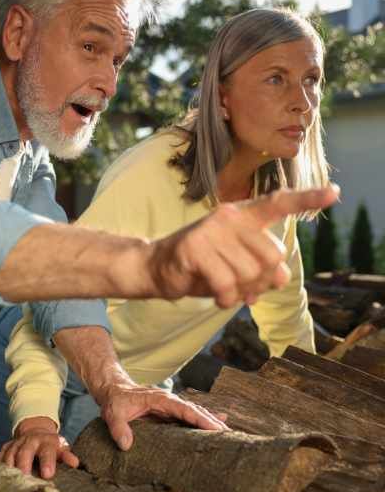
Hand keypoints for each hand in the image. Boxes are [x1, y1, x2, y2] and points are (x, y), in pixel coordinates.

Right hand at [0, 416, 78, 478]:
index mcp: (46, 442)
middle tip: (24, 479)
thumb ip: (67, 456)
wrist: (36, 431)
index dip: (47, 463)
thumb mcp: (61, 448)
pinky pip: (0, 456)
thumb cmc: (52, 446)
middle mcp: (29, 441)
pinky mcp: (6, 447)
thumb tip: (75, 463)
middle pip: (25, 453)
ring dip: (9, 467)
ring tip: (10, 482)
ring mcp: (16, 443)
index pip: (47, 452)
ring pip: (10, 455)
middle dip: (24, 465)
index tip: (48, 475)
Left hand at [95, 381, 228, 450]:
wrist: (113, 390)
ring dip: (211, 422)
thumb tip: (126, 445)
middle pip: (195, 411)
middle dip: (213, 422)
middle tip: (230, 435)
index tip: (216, 428)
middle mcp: (170, 402)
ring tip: (228, 434)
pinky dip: (203, 421)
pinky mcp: (170, 413)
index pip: (184, 409)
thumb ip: (119, 428)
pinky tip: (217, 426)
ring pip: (195, 413)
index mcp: (160, 400)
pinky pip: (190, 417)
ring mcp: (171, 407)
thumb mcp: (113, 413)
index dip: (200, 418)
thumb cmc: (115, 401)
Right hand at [144, 186, 338, 307]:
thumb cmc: (203, 265)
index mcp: (243, 216)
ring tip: (226, 290)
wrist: (158, 267)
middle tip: (244, 288)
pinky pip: (226, 283)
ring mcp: (210, 231)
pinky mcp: (194, 248)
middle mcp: (229, 217)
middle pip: (272, 256)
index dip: (308, 199)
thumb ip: (263, 265)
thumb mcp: (238, 263)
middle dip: (262, 281)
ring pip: (250, 274)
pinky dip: (225, 298)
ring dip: (241, 293)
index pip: (279, 203)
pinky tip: (216, 296)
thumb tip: (279, 278)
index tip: (334, 193)